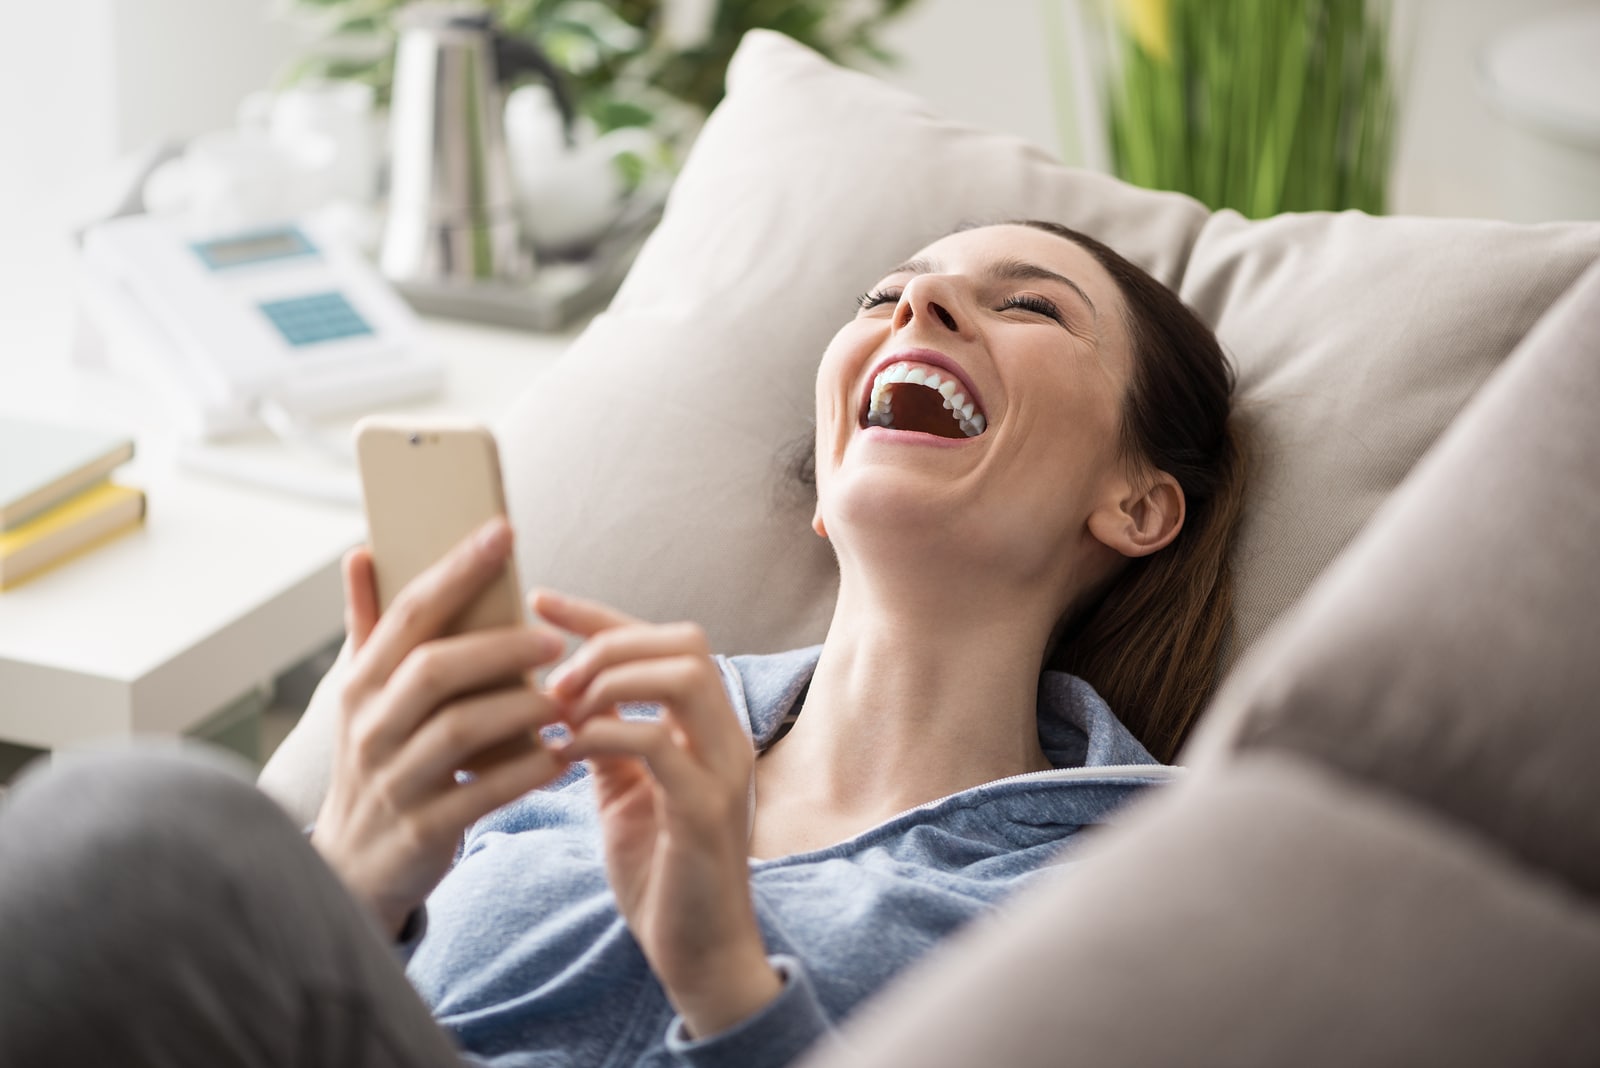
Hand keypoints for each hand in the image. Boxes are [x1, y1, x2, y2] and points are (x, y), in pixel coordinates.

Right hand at [311, 519, 569, 936]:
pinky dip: (526, 770)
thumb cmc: (376, 765)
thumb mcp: (362, 698)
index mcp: (360, 685)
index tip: (503, 532)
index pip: (408, 613)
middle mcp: (370, 728)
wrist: (350, 872)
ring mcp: (394, 781)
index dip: (456, 570)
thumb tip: (362, 551)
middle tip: (555, 638)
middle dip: (499, 646)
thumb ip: (369, 627)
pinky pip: (482, 792)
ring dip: (521, 706)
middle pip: (434, 669)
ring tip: (565, 698)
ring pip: (460, 729)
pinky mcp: (423, 829)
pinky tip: (561, 754)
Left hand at [535, 590, 783, 1037]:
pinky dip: (607, 735)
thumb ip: (608, 739)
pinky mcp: (706, 813)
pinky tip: (567, 752)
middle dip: (609, 644)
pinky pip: (659, 745)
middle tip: (554, 679)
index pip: (662, 641)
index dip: (599, 616)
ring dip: (612, 681)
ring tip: (562, 708)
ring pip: (685, 677)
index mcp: (706, 728)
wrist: (698, 954)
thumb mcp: (626, 791)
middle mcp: (726, 737)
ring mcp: (723, 772)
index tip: (539, 599)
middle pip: (684, 643)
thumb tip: (562, 695)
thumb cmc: (661, 872)